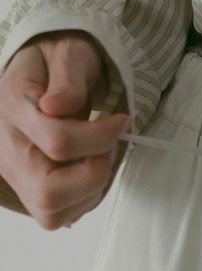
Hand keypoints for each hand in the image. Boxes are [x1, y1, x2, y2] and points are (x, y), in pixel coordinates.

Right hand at [0, 29, 129, 228]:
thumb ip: (67, 79)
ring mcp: (16, 177)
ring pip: (54, 211)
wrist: (38, 77)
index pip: (58, 141)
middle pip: (49, 192)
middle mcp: (8, 150)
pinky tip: (86, 170)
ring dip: (91, 188)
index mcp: (12, 108)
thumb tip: (56, 106)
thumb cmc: (56, 65)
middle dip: (93, 174)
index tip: (121, 121)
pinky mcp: (29, 194)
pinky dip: (84, 198)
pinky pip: (60, 216)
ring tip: (97, 156)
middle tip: (106, 149)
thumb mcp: (66, 54)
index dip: (101, 136)